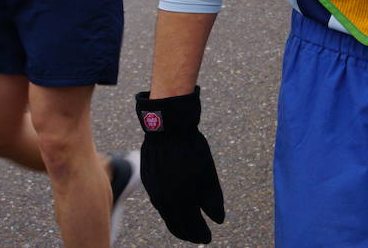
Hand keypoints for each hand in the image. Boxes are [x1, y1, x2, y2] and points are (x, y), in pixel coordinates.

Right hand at [137, 88, 225, 242]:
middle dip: (189, 234)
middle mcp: (164, 200)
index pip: (191, 225)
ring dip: (178, 225)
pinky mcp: (148, 184)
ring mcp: (154, 192)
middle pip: (177, 225)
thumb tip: (219, 220)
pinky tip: (176, 211)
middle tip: (199, 238)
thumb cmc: (192, 149)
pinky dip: (170, 213)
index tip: (209, 238)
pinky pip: (160, 206)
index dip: (201, 234)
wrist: (167, 129)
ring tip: (189, 228)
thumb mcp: (208, 173)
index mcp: (181, 198)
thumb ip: (213, 199)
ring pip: (167, 217)